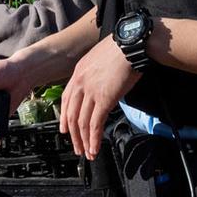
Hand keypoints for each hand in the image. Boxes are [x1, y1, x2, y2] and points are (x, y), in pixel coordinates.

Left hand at [57, 36, 139, 161]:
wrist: (131, 44)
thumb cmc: (122, 48)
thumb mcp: (100, 59)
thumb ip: (95, 74)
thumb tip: (102, 87)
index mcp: (78, 73)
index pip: (66, 100)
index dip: (64, 117)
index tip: (65, 129)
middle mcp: (80, 83)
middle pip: (72, 115)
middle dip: (74, 135)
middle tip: (77, 148)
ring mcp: (91, 92)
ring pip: (82, 122)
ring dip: (84, 141)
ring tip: (87, 153)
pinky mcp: (104, 99)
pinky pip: (95, 124)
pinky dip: (94, 139)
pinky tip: (95, 148)